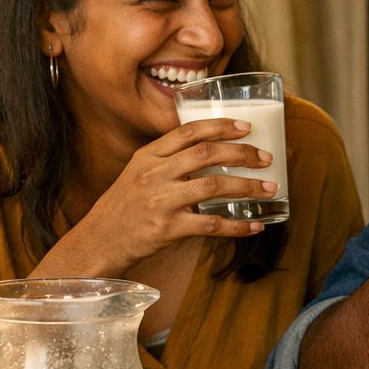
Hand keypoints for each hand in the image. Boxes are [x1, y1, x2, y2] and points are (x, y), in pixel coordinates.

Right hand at [63, 118, 278, 273]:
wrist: (98, 242)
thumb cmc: (123, 208)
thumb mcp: (137, 174)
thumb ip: (167, 161)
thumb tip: (209, 152)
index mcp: (148, 156)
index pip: (188, 131)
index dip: (220, 126)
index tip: (246, 127)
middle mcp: (154, 174)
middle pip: (206, 154)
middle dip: (242, 153)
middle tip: (266, 158)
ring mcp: (160, 201)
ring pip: (214, 186)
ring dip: (248, 187)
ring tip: (270, 188)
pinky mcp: (167, 228)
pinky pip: (211, 225)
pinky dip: (237, 226)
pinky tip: (255, 225)